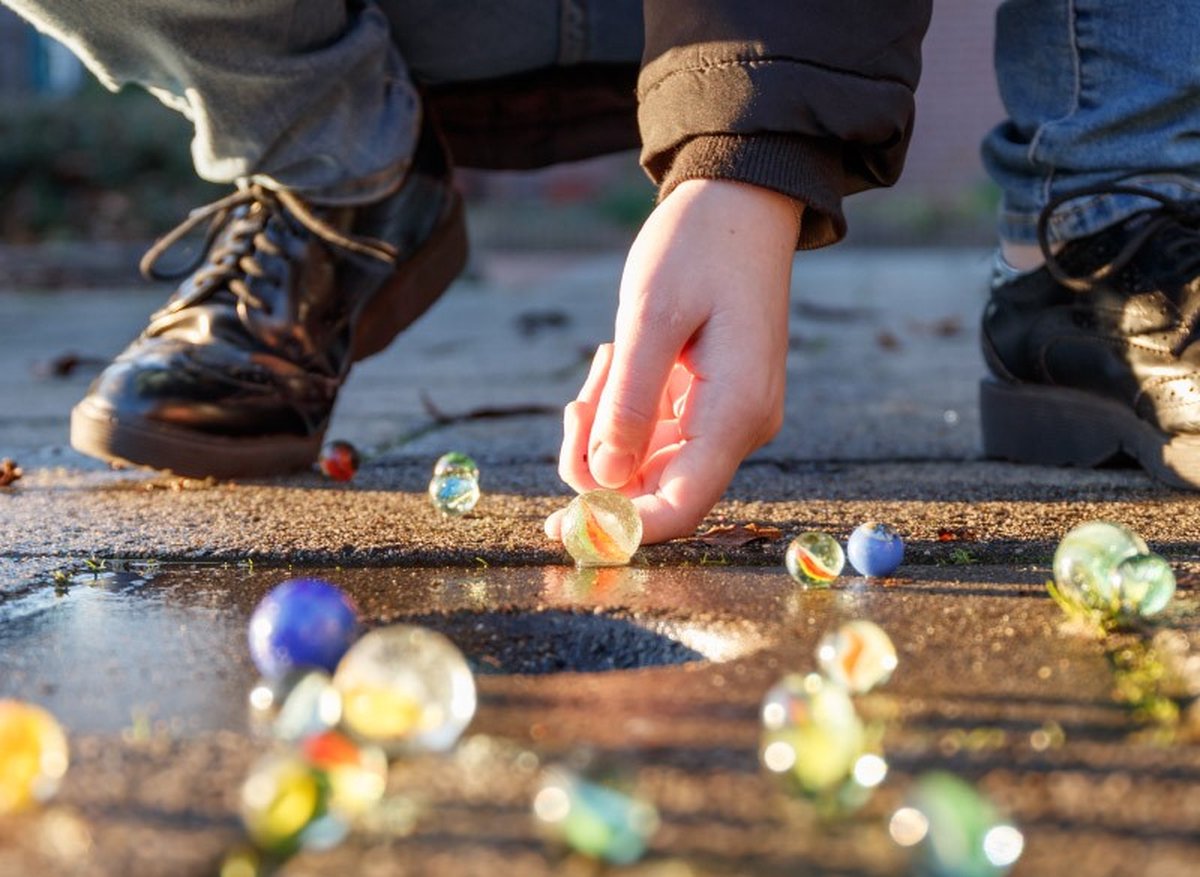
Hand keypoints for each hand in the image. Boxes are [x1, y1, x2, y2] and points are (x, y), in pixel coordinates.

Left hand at [544, 178, 799, 543]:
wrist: (741, 203)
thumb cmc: (699, 247)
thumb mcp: (650, 317)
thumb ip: (627, 403)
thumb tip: (603, 481)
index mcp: (736, 412)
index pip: (681, 506)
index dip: (620, 528)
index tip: (560, 527)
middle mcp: (739, 428)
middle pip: (655, 489)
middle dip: (598, 463)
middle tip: (576, 403)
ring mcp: (727, 419)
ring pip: (647, 464)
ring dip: (605, 429)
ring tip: (605, 360)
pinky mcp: (711, 405)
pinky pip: (654, 435)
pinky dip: (620, 411)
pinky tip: (616, 361)